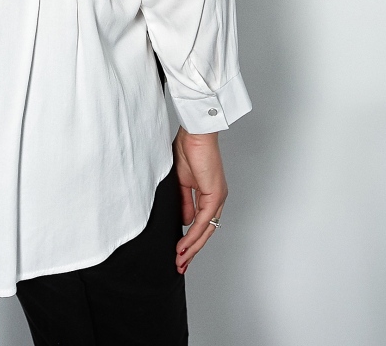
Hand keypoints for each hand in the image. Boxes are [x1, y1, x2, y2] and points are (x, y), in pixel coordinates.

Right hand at [172, 126, 227, 274]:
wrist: (195, 133)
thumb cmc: (187, 148)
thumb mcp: (181, 181)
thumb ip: (183, 201)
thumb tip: (184, 221)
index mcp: (209, 194)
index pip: (202, 224)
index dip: (191, 240)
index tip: (179, 254)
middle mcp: (216, 199)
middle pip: (206, 232)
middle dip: (192, 251)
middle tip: (180, 266)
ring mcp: (218, 197)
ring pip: (206, 230)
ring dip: (192, 247)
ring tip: (180, 260)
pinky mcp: (215, 194)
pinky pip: (204, 220)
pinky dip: (193, 234)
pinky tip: (184, 245)